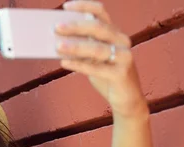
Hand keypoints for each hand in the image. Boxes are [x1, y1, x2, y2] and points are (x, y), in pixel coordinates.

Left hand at [55, 1, 148, 117]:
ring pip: (97, 49)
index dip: (84, 7)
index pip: (101, 12)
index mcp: (114, 33)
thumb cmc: (106, 76)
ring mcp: (124, 57)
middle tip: (57, 27)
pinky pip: (97, 68)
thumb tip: (57, 41)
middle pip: (98, 28)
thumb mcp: (94, 59)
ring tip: (57, 46)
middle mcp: (122, 41)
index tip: (66, 6)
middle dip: (76, 26)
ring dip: (76, 46)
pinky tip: (64, 63)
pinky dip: (79, 65)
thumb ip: (82, 48)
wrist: (126, 100)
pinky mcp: (121, 74)